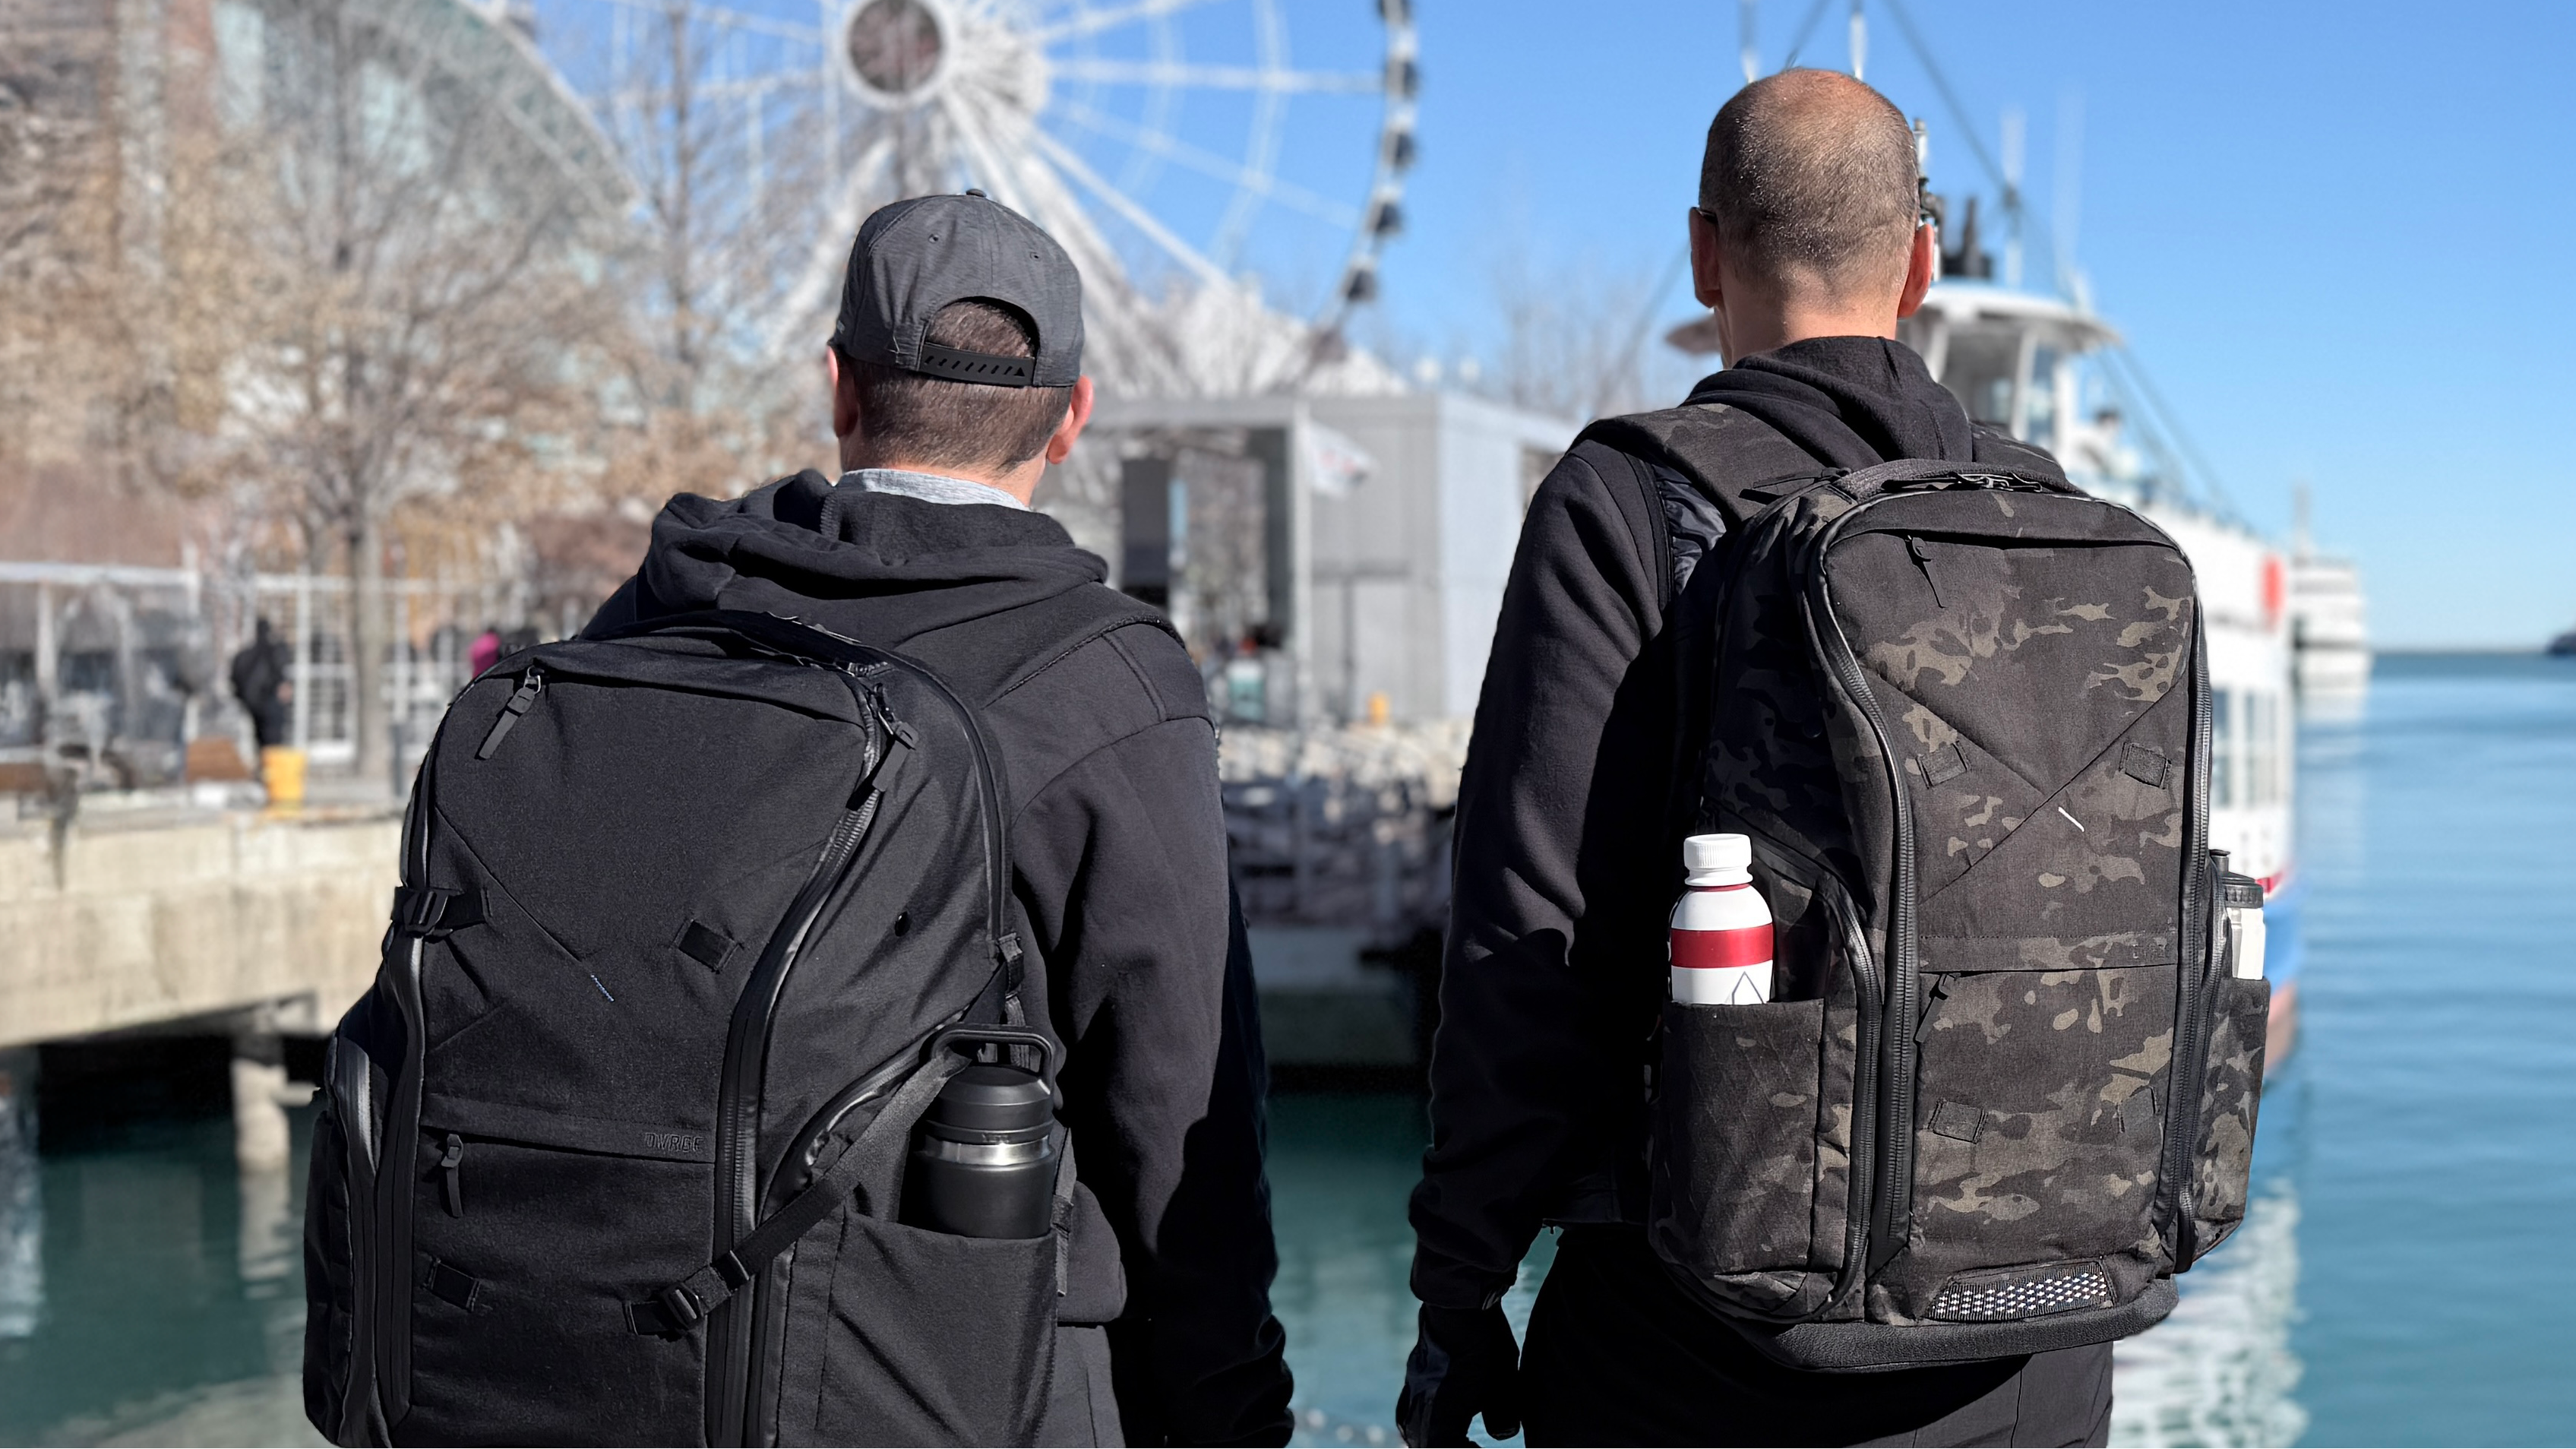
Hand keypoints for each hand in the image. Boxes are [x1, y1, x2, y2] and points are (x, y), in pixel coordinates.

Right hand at [1396, 1304, 1520, 1447]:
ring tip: (1456, 1436)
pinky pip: (1407, 1409)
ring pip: (1411, 1427)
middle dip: (1447, 1448)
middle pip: (1422, 1443)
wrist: (1459, 1305)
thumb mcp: (1504, 1383)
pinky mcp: (1415, 1374)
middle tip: (1472, 1446)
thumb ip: (1503, 1415)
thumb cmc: (1485, 1344)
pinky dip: (1422, 1420)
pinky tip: (1442, 1413)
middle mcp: (1418, 1404)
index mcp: (1440, 1414)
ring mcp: (1413, 1387)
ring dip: (1431, 1437)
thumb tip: (1503, 1434)